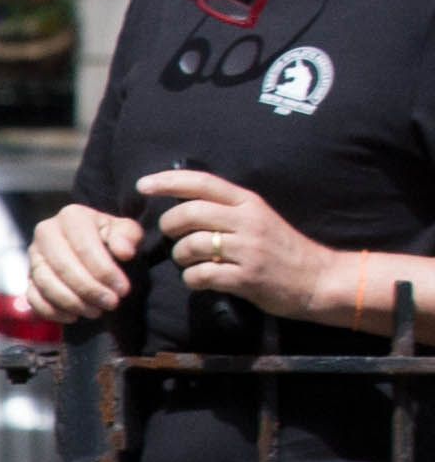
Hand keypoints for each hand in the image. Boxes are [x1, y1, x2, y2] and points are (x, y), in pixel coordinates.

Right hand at [16, 198, 147, 322]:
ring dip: (73, 302)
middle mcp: (45, 232)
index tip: (123, 289)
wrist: (94, 249)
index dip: (104, 271)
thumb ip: (128, 236)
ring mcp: (33, 257)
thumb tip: (124, 252)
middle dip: (89, 289)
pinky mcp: (28, 278)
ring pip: (46, 284)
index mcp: (71, 216)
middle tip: (111, 303)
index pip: (84, 246)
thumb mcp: (126, 231)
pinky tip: (74, 317)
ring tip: (96, 311)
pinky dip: (52, 311)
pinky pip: (33, 298)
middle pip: (63, 266)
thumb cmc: (112, 239)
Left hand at [136, 170, 337, 321]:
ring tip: (192, 262)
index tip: (142, 186)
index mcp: (249, 202)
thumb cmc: (280, 248)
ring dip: (180, 257)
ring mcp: (248, 250)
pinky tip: (203, 280)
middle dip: (170, 225)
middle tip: (173, 236)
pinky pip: (200, 276)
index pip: (203, 182)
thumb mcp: (257, 218)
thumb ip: (225, 209)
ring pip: (190, 246)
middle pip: (189, 213)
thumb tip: (181, 202)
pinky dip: (192, 280)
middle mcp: (248, 221)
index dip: (168, 181)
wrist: (318, 279)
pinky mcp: (247, 278)